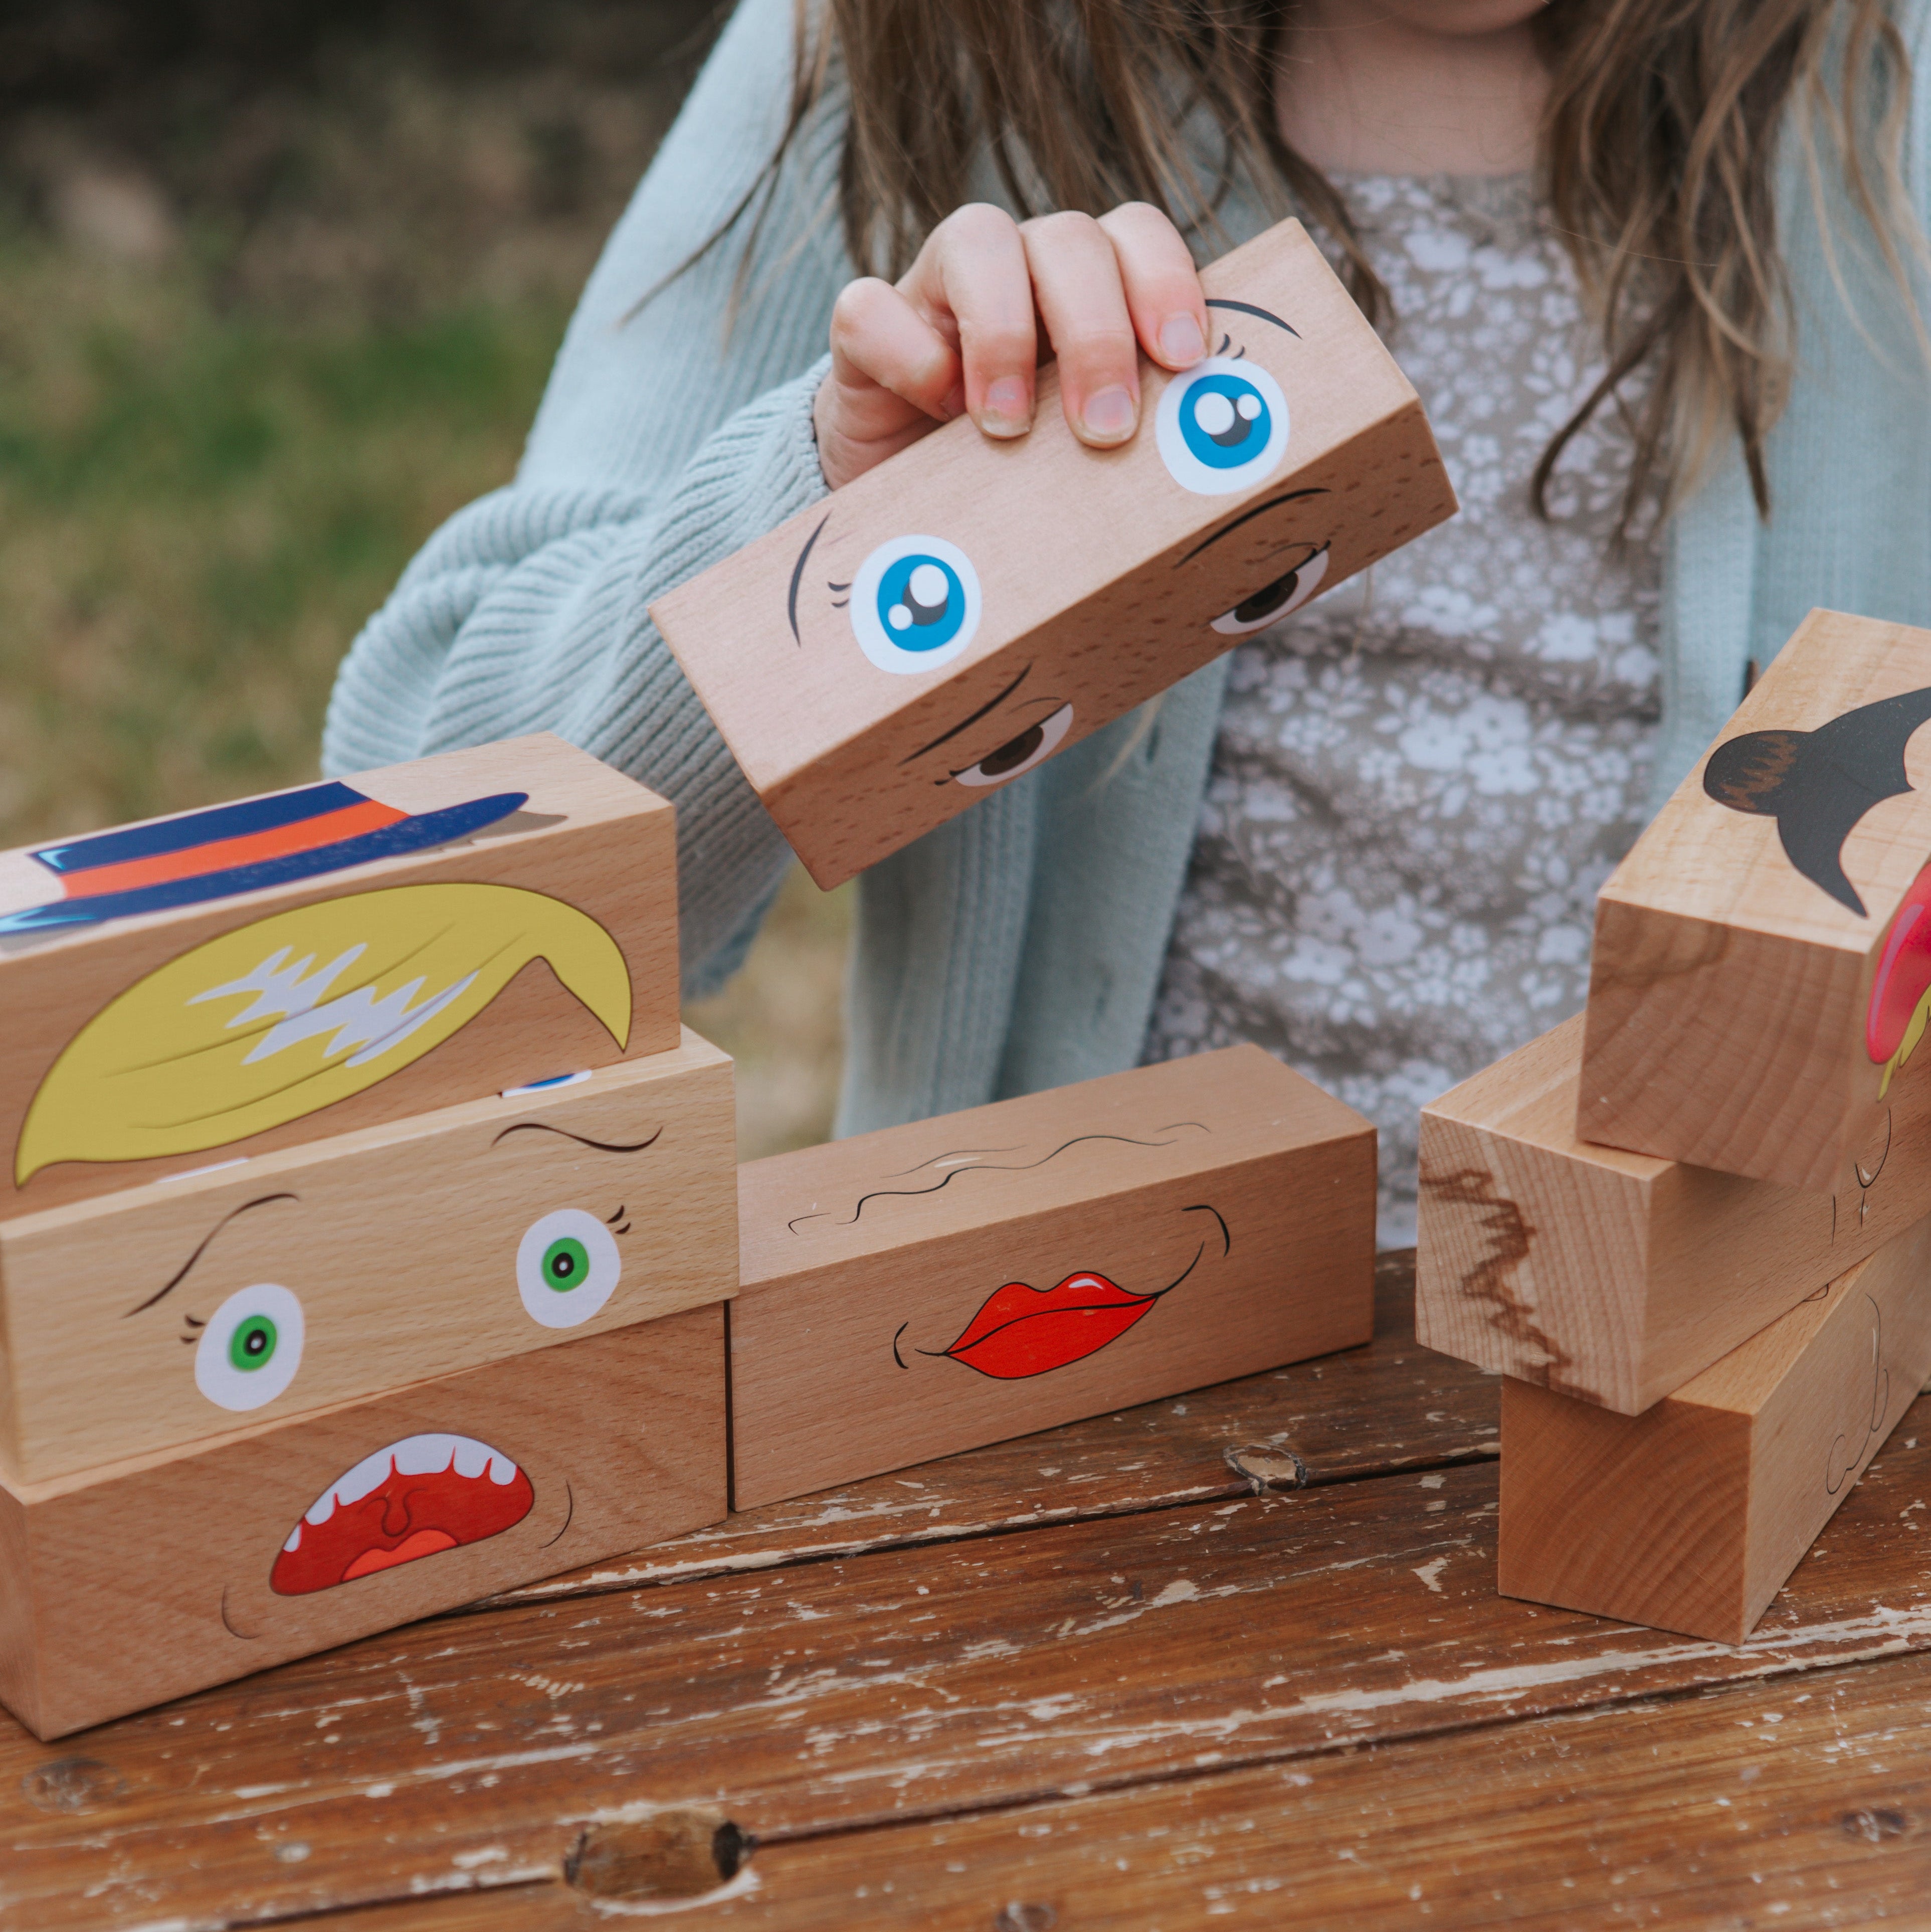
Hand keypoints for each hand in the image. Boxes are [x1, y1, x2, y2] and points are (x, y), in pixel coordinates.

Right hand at [812, 201, 1210, 491]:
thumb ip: (1148, 453)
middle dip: (1096, 330)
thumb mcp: (1091, 464)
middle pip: (1070, 238)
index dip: (1167, 281)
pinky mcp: (867, 330)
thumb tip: (1238, 531)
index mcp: (1088, 288)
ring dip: (1004, 330)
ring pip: (976, 237)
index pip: (1137, 236)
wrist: (907, 510)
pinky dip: (906, 353)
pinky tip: (934, 410)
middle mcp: (1019, 268)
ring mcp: (937, 289)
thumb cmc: (1021, 482)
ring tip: (1008, 426)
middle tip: (1106, 429)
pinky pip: (870, 307)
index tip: (1184, 360)